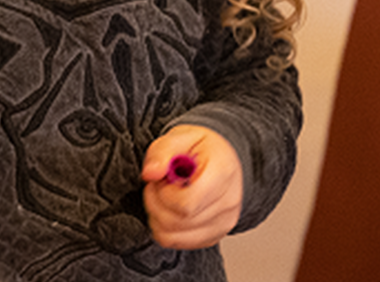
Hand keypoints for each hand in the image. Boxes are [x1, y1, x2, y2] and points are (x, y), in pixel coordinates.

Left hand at [141, 125, 242, 248]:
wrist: (225, 158)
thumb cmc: (203, 148)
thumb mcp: (181, 136)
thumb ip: (162, 151)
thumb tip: (151, 172)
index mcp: (222, 173)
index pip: (187, 204)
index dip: (164, 194)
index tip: (163, 180)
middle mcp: (228, 202)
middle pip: (177, 221)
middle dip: (156, 203)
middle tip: (160, 185)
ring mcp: (223, 223)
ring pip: (173, 235)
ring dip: (158, 217)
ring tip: (166, 196)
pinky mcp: (213, 236)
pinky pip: (177, 243)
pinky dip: (165, 228)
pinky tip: (171, 210)